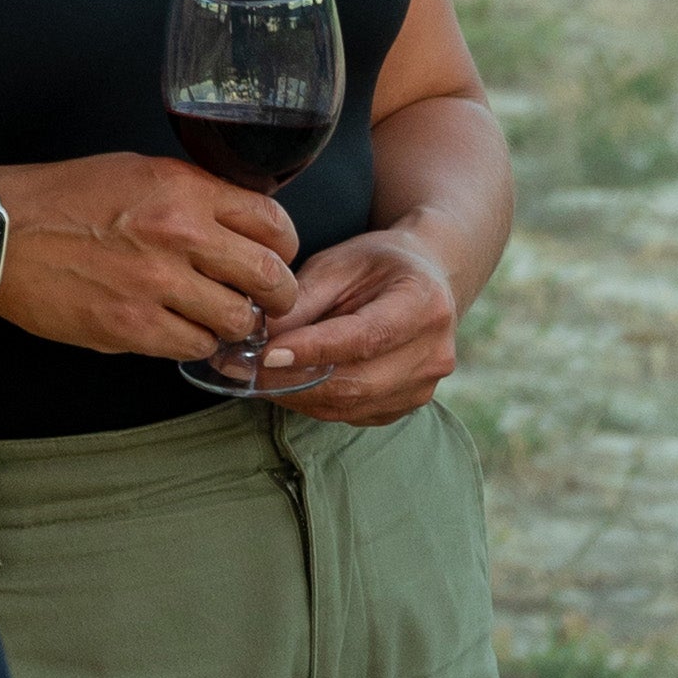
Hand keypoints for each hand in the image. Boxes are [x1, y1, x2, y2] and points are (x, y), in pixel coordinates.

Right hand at [0, 153, 298, 361]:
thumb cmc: (61, 198)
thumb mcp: (135, 171)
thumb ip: (189, 195)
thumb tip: (233, 224)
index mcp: (182, 189)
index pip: (272, 221)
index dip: (283, 245)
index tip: (276, 256)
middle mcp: (178, 234)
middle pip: (271, 277)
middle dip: (278, 294)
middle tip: (265, 300)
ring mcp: (157, 285)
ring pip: (239, 321)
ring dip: (236, 324)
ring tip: (218, 318)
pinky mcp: (133, 328)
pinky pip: (195, 346)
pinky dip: (196, 343)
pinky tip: (181, 330)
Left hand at [258, 226, 459, 423]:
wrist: (425, 279)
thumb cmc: (378, 264)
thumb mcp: (339, 263)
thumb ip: (302, 298)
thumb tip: (260, 334)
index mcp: (424, 304)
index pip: (365, 337)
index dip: (314, 350)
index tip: (267, 354)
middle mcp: (433, 353)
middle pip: (357, 382)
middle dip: (294, 380)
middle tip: (244, 369)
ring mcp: (424, 386)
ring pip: (351, 405)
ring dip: (298, 396)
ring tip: (258, 377)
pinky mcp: (407, 406)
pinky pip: (354, 415)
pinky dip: (315, 403)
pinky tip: (288, 385)